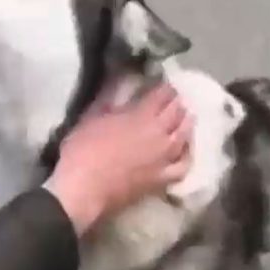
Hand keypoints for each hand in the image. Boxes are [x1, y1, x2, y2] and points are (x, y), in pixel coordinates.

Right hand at [43, 83, 193, 235]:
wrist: (84, 189)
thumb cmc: (82, 150)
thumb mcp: (92, 116)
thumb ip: (109, 98)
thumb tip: (119, 81)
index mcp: (142, 115)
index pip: (162, 95)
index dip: (165, 87)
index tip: (165, 83)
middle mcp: (159, 133)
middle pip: (177, 112)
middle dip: (177, 102)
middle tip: (175, 98)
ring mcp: (164, 157)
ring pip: (184, 135)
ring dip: (186, 123)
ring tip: (184, 118)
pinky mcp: (162, 179)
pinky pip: (183, 165)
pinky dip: (186, 155)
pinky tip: (184, 150)